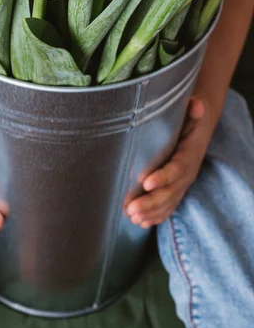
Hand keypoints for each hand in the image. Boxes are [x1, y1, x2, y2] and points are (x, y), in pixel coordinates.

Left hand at [125, 97, 210, 227]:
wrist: (197, 126)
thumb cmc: (189, 117)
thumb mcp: (192, 111)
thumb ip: (192, 109)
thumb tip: (196, 105)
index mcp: (189, 154)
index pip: (177, 168)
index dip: (163, 177)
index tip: (146, 183)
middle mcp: (187, 172)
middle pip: (171, 192)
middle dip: (151, 202)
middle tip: (131, 208)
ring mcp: (182, 183)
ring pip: (168, 203)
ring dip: (150, 212)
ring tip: (132, 216)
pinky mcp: (176, 188)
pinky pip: (168, 206)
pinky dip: (155, 216)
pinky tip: (141, 222)